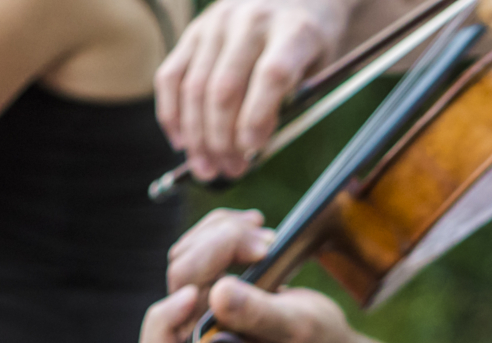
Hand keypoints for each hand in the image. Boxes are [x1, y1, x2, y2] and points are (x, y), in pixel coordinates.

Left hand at [135, 210, 356, 342]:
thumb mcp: (298, 330)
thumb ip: (257, 316)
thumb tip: (218, 293)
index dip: (166, 319)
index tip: (195, 295)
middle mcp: (198, 337)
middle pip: (180, 280)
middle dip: (218, 250)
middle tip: (262, 244)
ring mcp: (202, 311)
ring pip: (187, 256)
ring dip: (223, 234)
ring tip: (264, 235)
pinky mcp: (211, 288)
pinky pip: (200, 249)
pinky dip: (224, 230)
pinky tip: (254, 228)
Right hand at [155, 0, 351, 180]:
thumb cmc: (311, 41)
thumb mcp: (320, 68)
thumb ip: (291, 101)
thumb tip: (252, 145)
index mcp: (293, 30)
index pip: (271, 75)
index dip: (258, 116)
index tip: (253, 150)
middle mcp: (249, 21)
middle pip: (225, 87)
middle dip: (223, 138)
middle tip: (230, 172)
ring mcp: (215, 24)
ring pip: (195, 86)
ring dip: (197, 135)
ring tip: (207, 168)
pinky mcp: (193, 32)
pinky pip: (171, 75)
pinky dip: (172, 112)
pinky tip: (181, 142)